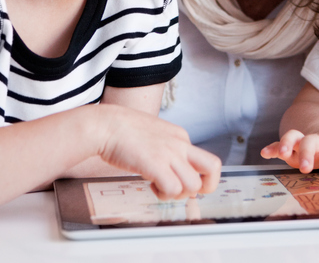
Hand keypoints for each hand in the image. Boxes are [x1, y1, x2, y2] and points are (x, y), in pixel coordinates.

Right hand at [97, 105, 220, 199]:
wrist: (105, 125)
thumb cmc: (122, 131)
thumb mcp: (155, 135)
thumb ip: (167, 149)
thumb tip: (172, 171)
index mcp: (180, 136)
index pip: (205, 160)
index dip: (197, 176)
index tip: (183, 181)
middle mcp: (180, 144)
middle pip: (213, 168)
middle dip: (205, 186)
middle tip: (185, 190)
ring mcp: (169, 153)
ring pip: (194, 185)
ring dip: (178, 193)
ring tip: (160, 187)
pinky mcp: (156, 164)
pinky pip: (173, 188)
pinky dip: (164, 194)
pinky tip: (151, 186)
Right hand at [260, 126, 318, 193]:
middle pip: (311, 141)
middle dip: (307, 153)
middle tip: (305, 168)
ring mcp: (304, 141)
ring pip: (293, 137)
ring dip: (286, 144)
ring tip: (283, 154)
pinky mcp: (293, 147)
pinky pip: (280, 144)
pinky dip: (272, 148)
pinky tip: (265, 153)